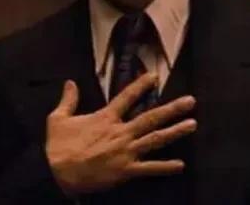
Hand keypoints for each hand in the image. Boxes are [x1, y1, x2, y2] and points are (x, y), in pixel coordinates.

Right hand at [45, 73, 196, 196]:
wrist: (56, 174)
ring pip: (155, 139)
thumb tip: (70, 82)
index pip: (127, 96)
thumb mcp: (58, 119)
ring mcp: (125, 152)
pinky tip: (180, 164)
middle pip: (151, 117)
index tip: (155, 76)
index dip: (141, 85)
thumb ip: (68, 99)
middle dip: (172, 108)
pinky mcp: (125, 171)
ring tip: (192, 124)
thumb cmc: (58, 147)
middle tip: (190, 101)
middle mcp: (120, 132)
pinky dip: (165, 167)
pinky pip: (149, 168)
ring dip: (175, 131)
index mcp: (106, 118)